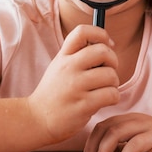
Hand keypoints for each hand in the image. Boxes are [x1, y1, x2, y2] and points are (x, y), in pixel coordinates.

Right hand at [28, 25, 119, 143]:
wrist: (37, 119)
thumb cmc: (54, 92)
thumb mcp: (59, 66)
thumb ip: (78, 54)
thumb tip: (107, 45)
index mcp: (63, 56)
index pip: (82, 32)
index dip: (101, 34)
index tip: (107, 45)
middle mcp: (68, 68)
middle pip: (103, 52)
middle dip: (113, 61)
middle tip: (108, 71)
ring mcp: (75, 87)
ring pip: (111, 75)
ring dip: (114, 83)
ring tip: (104, 89)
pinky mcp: (83, 105)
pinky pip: (112, 94)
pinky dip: (113, 97)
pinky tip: (104, 101)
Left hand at [83, 113, 151, 151]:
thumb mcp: (139, 147)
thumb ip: (121, 147)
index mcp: (130, 119)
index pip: (101, 126)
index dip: (90, 143)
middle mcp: (136, 119)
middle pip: (104, 128)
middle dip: (92, 147)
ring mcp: (146, 126)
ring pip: (115, 133)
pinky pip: (134, 145)